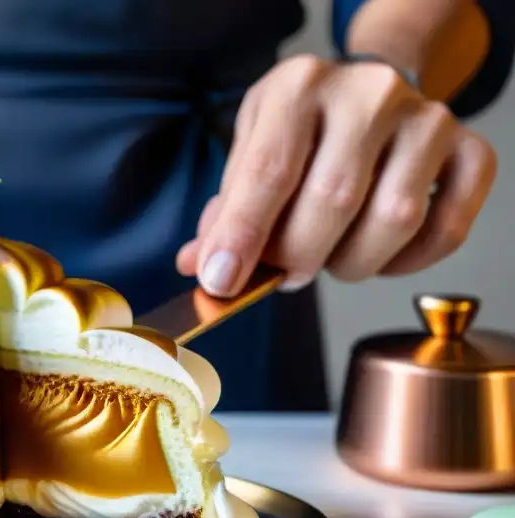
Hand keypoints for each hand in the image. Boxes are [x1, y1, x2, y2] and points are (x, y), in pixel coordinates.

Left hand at [176, 54, 497, 295]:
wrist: (363, 94)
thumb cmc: (299, 133)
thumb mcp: (249, 152)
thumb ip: (226, 211)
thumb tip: (200, 266)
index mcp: (299, 86)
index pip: (269, 171)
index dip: (243, 235)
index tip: (221, 281)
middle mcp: (368, 93)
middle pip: (333, 200)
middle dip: (298, 256)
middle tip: (285, 271)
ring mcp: (425, 119)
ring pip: (394, 220)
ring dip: (351, 263)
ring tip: (329, 256)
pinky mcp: (467, 150)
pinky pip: (445, 229)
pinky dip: (408, 262)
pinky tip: (379, 256)